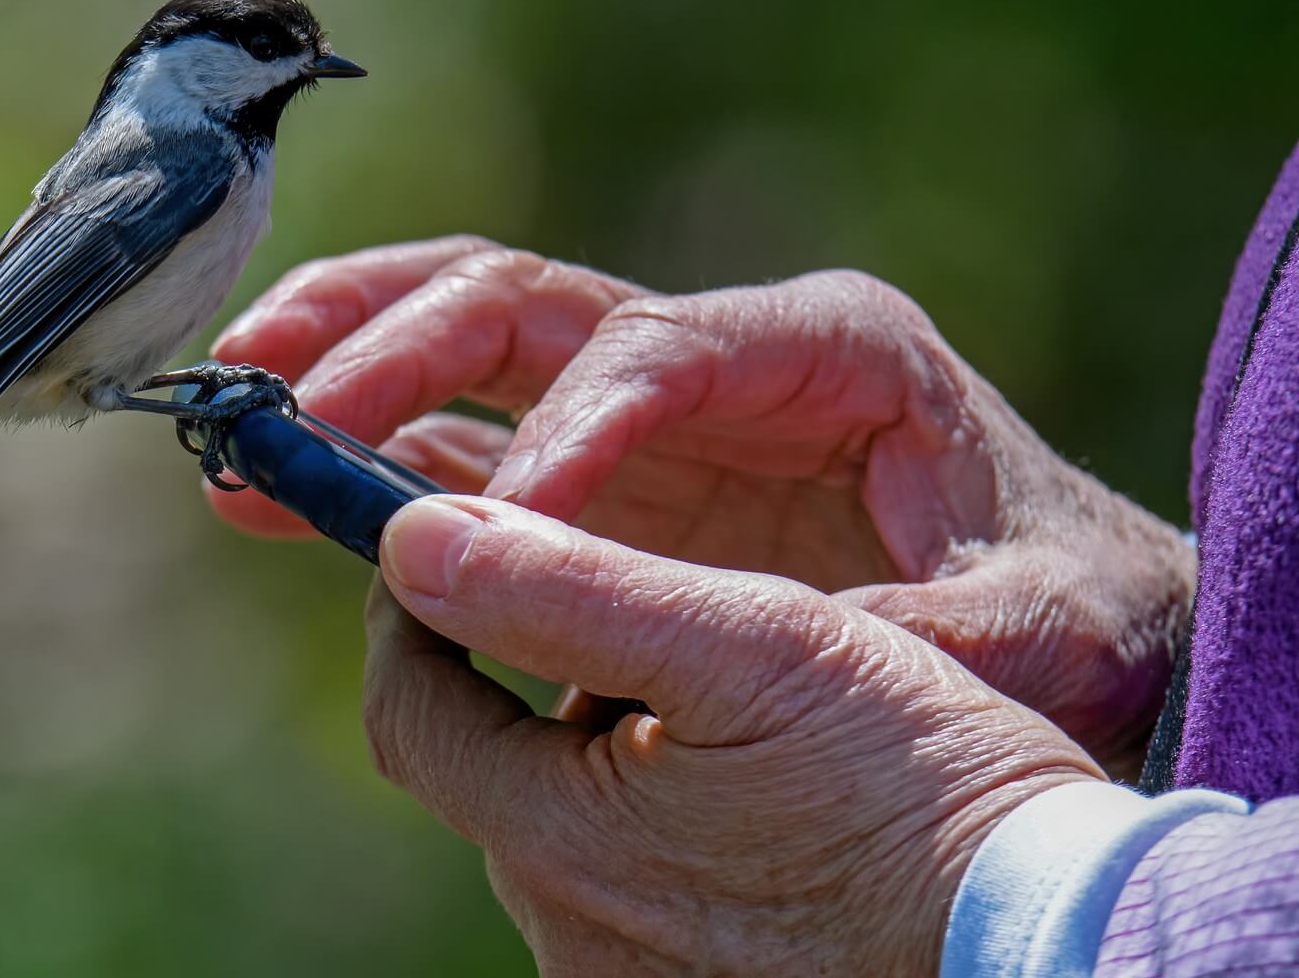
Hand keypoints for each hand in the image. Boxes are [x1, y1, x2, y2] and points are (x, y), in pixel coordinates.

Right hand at [211, 240, 1193, 770]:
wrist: (1057, 603)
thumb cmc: (1064, 596)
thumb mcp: (1044, 620)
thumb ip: (931, 632)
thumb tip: (780, 647)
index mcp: (825, 343)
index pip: (659, 350)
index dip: (566, 432)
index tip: (495, 526)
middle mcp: (712, 348)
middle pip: (523, 300)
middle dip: (394, 341)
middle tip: (279, 399)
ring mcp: (641, 400)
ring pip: (464, 335)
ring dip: (341, 357)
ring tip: (232, 409)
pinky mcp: (594, 461)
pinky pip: (459, 432)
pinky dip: (363, 449)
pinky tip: (271, 490)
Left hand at [365, 494, 1100, 974]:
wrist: (1059, 944)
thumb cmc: (922, 790)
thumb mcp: (753, 646)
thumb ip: (568, 588)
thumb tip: (412, 535)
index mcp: (565, 840)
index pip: (412, 711)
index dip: (419, 615)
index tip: (460, 543)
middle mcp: (574, 934)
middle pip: (491, 770)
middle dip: (534, 682)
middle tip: (638, 613)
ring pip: (570, 827)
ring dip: (612, 749)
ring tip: (731, 708)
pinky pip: (635, 889)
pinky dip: (665, 819)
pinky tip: (760, 793)